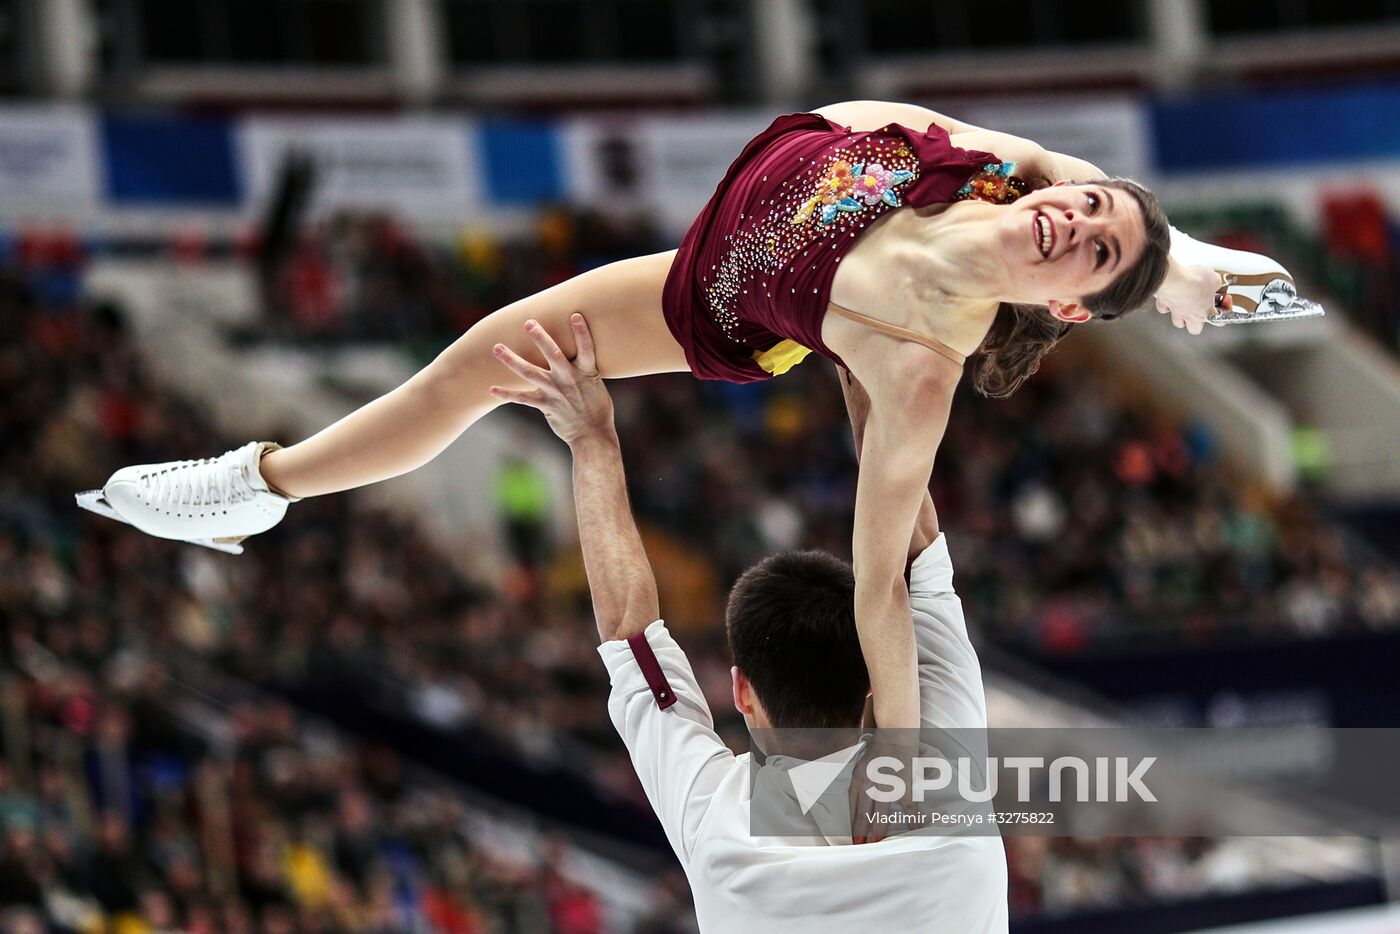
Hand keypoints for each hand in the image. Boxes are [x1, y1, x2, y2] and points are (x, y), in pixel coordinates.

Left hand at [490, 315, 614, 445]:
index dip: (581, 332)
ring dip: (512, 360)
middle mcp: (570, 379)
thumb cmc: (597, 407)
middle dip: (541, 337)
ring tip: (497, 348)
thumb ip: (582, 368)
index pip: (586, 349)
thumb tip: (573, 350)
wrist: (592, 435)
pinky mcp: (545, 405)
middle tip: (528, 323)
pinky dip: (507, 394)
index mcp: (587, 373)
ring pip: (530, 372)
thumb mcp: (596, 384)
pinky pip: (523, 398)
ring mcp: (556, 392)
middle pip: (554, 354)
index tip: (574, 315)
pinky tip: (492, 389)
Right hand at [1155, 263, 1229, 335]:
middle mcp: (1190, 315)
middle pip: (1195, 329)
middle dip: (1199, 323)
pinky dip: (1167, 306)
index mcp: (1206, 312)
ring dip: (1182, 318)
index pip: (1220, 319)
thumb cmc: (1193, 281)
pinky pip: (1165, 308)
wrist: (1174, 278)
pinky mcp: (1164, 302)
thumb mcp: (1215, 279)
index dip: (1225, 311)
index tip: (1225, 304)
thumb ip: (1216, 283)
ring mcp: (1176, 311)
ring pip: (1179, 323)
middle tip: (1202, 313)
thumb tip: (1216, 282)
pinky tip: (1170, 300)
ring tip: (1186, 309)